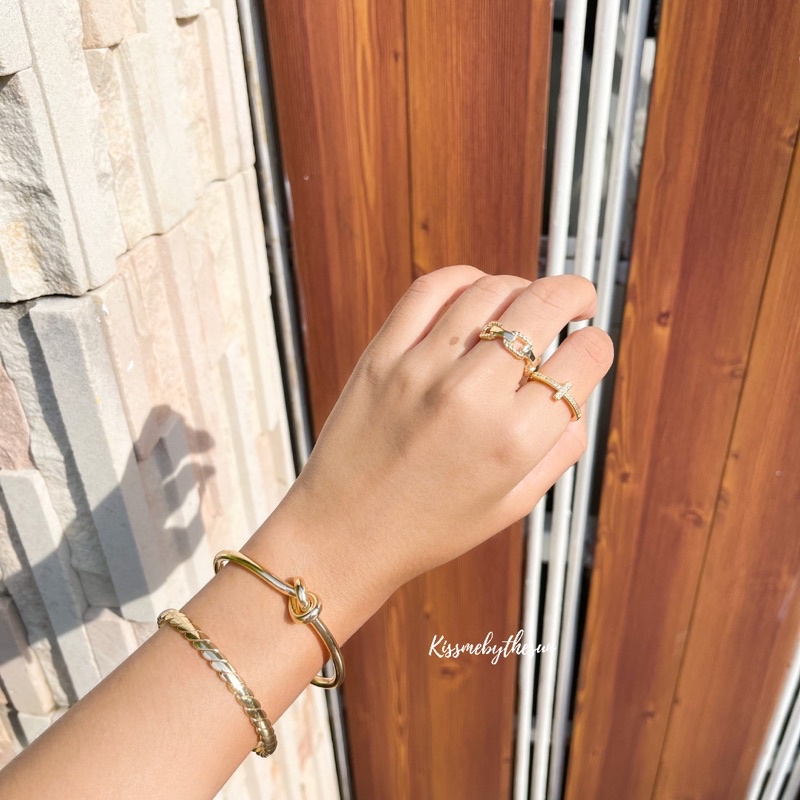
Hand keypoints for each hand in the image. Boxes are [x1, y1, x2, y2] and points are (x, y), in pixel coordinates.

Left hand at [269, 266, 612, 608]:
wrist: (344, 533)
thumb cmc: (429, 526)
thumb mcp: (513, 504)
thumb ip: (559, 450)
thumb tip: (576, 394)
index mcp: (515, 440)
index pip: (584, 357)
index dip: (596, 346)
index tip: (587, 347)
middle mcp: (472, 397)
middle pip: (544, 306)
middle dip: (575, 294)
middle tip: (577, 299)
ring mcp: (422, 369)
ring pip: (492, 290)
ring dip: (522, 287)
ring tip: (524, 304)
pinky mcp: (382, 355)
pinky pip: (430, 290)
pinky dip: (464, 279)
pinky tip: (476, 294)